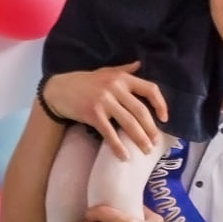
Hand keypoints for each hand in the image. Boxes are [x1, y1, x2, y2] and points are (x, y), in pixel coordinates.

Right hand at [43, 64, 167, 159]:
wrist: (58, 89)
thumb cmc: (84, 82)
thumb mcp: (105, 71)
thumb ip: (124, 70)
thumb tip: (139, 64)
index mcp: (122, 78)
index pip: (149, 89)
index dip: (160, 104)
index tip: (164, 118)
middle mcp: (115, 87)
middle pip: (140, 111)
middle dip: (150, 129)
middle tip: (155, 142)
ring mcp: (104, 101)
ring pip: (128, 123)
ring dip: (139, 139)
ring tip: (146, 150)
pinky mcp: (93, 114)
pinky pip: (110, 133)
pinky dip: (118, 146)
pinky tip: (124, 157)